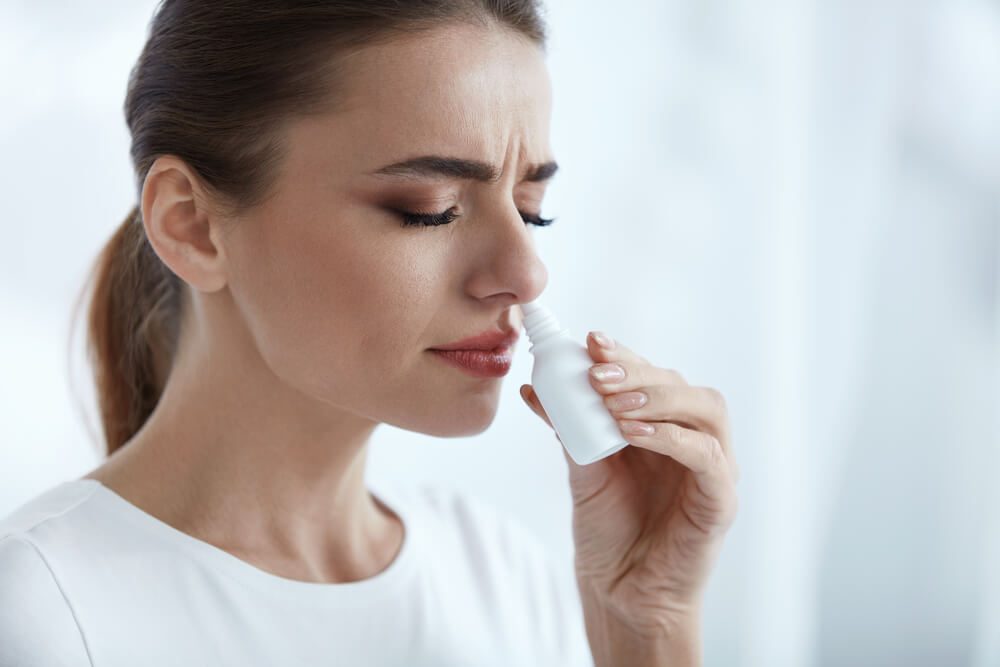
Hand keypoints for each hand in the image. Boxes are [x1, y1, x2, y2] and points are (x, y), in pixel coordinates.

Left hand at [519, 331, 738, 637]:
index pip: (653, 375)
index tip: (590, 341)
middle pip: (681, 384)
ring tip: (615, 404)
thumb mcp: (582, 469)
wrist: (618, 591)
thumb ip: (569, 427)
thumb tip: (535, 387)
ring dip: (659, 398)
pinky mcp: (721, 499)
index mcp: (663, 426)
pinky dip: (672, 437)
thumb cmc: (607, 531)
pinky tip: (634, 434)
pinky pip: (708, 456)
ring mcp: (713, 468)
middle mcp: (693, 439)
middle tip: (597, 373)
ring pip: (706, 409)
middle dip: (637, 372)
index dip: (625, 356)